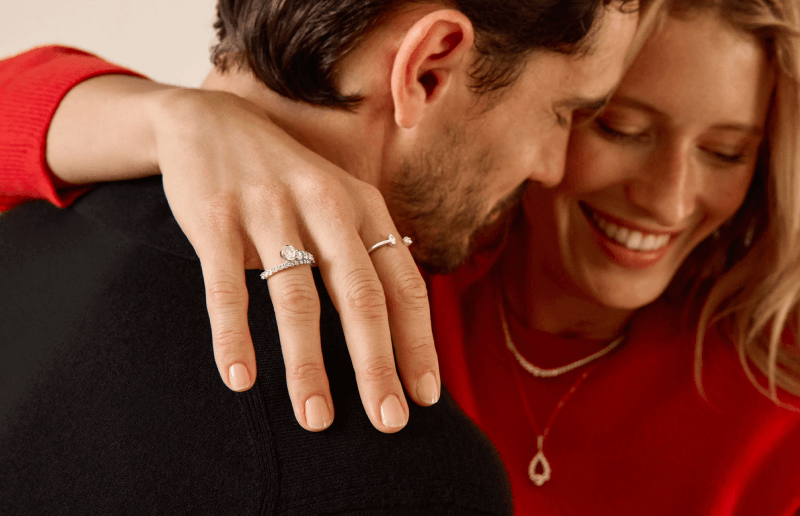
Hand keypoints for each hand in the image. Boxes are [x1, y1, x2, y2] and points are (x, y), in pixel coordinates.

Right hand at [149, 88, 439, 431]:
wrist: (211, 122)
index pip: (404, 284)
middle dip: (377, 365)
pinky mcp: (216, 217)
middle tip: (388, 422)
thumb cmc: (287, 181)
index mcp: (365, 208)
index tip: (427, 396)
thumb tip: (397, 332)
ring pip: (296, 298)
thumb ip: (366, 255)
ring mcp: (270, 209)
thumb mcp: (339, 204)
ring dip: (307, 363)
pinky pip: (226, 286)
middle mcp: (326, 206)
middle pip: (360, 297)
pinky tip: (240, 380)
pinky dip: (235, 335)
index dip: (419, 341)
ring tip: (315, 418)